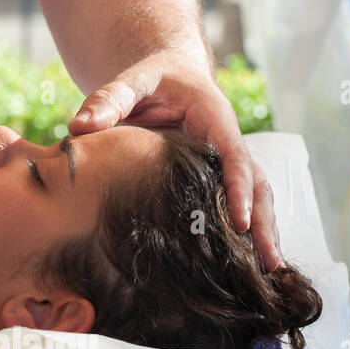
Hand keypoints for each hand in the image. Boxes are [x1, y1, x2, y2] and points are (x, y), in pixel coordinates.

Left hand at [67, 50, 283, 271]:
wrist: (167, 75)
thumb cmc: (150, 77)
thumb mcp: (132, 80)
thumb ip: (109, 99)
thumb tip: (79, 127)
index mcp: (215, 118)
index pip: (234, 157)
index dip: (238, 189)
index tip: (238, 222)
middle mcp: (227, 142)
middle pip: (256, 184)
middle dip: (263, 222)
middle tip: (270, 262)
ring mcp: (224, 162)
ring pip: (254, 197)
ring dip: (261, 232)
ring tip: (270, 272)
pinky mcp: (214, 177)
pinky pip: (232, 203)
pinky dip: (241, 231)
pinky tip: (244, 262)